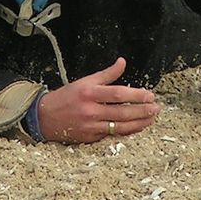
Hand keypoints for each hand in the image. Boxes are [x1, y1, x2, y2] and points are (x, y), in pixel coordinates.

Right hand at [37, 57, 160, 142]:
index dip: (136, 95)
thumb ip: (106, 74)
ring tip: (151, 119)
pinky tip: (138, 128)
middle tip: (156, 108)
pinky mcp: (90, 138)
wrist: (44, 117)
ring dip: (139, 123)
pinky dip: (127, 132)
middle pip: (122, 112)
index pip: (118, 94)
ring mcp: (90, 126)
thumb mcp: (85, 81)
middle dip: (142, 111)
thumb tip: (122, 62)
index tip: (149, 95)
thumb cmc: (66, 97)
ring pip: (120, 126)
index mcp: (89, 93)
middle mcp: (90, 110)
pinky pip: (112, 135)